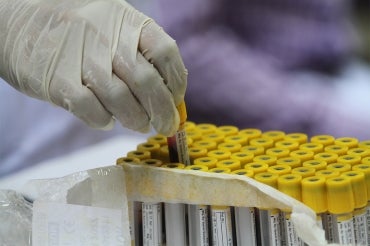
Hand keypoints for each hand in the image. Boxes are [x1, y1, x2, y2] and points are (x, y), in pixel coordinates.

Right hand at [0, 0, 186, 135]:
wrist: (20, 21)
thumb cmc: (78, 32)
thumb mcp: (114, 27)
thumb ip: (141, 56)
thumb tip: (170, 97)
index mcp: (127, 21)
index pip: (165, 53)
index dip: (176, 83)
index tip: (176, 101)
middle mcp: (107, 37)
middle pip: (148, 83)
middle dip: (163, 112)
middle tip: (165, 126)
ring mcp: (82, 59)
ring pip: (122, 102)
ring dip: (136, 120)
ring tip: (137, 124)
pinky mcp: (59, 81)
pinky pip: (93, 111)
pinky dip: (105, 121)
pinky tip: (107, 119)